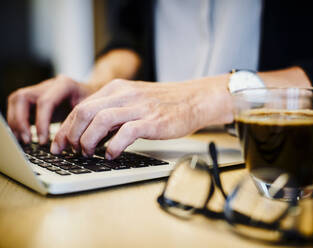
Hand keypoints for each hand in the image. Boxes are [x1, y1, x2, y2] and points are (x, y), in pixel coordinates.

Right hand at [7, 75, 92, 143]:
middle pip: (23, 97)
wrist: (96, 92)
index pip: (45, 102)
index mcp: (65, 85)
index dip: (42, 123)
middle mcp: (50, 84)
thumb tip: (71, 143)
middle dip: (21, 121)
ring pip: (17, 100)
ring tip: (24, 140)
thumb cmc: (95, 103)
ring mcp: (41, 89)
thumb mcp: (92, 110)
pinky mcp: (36, 97)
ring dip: (16, 121)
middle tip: (28, 140)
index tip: (44, 140)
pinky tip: (25, 136)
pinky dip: (18, 121)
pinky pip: (19, 106)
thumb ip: (81, 122)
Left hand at [51, 76, 232, 159]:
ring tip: (88, 153)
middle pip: (85, 112)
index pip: (82, 106)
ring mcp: (139, 107)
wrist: (193, 99)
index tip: (60, 143)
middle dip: (71, 135)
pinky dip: (113, 146)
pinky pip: (126, 133)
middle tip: (68, 151)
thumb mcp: (133, 99)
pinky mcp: (152, 121)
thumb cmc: (164, 103)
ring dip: (88, 140)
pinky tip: (111, 155)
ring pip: (101, 121)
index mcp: (117, 89)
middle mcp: (125, 94)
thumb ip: (113, 111)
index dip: (66, 127)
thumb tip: (91, 132)